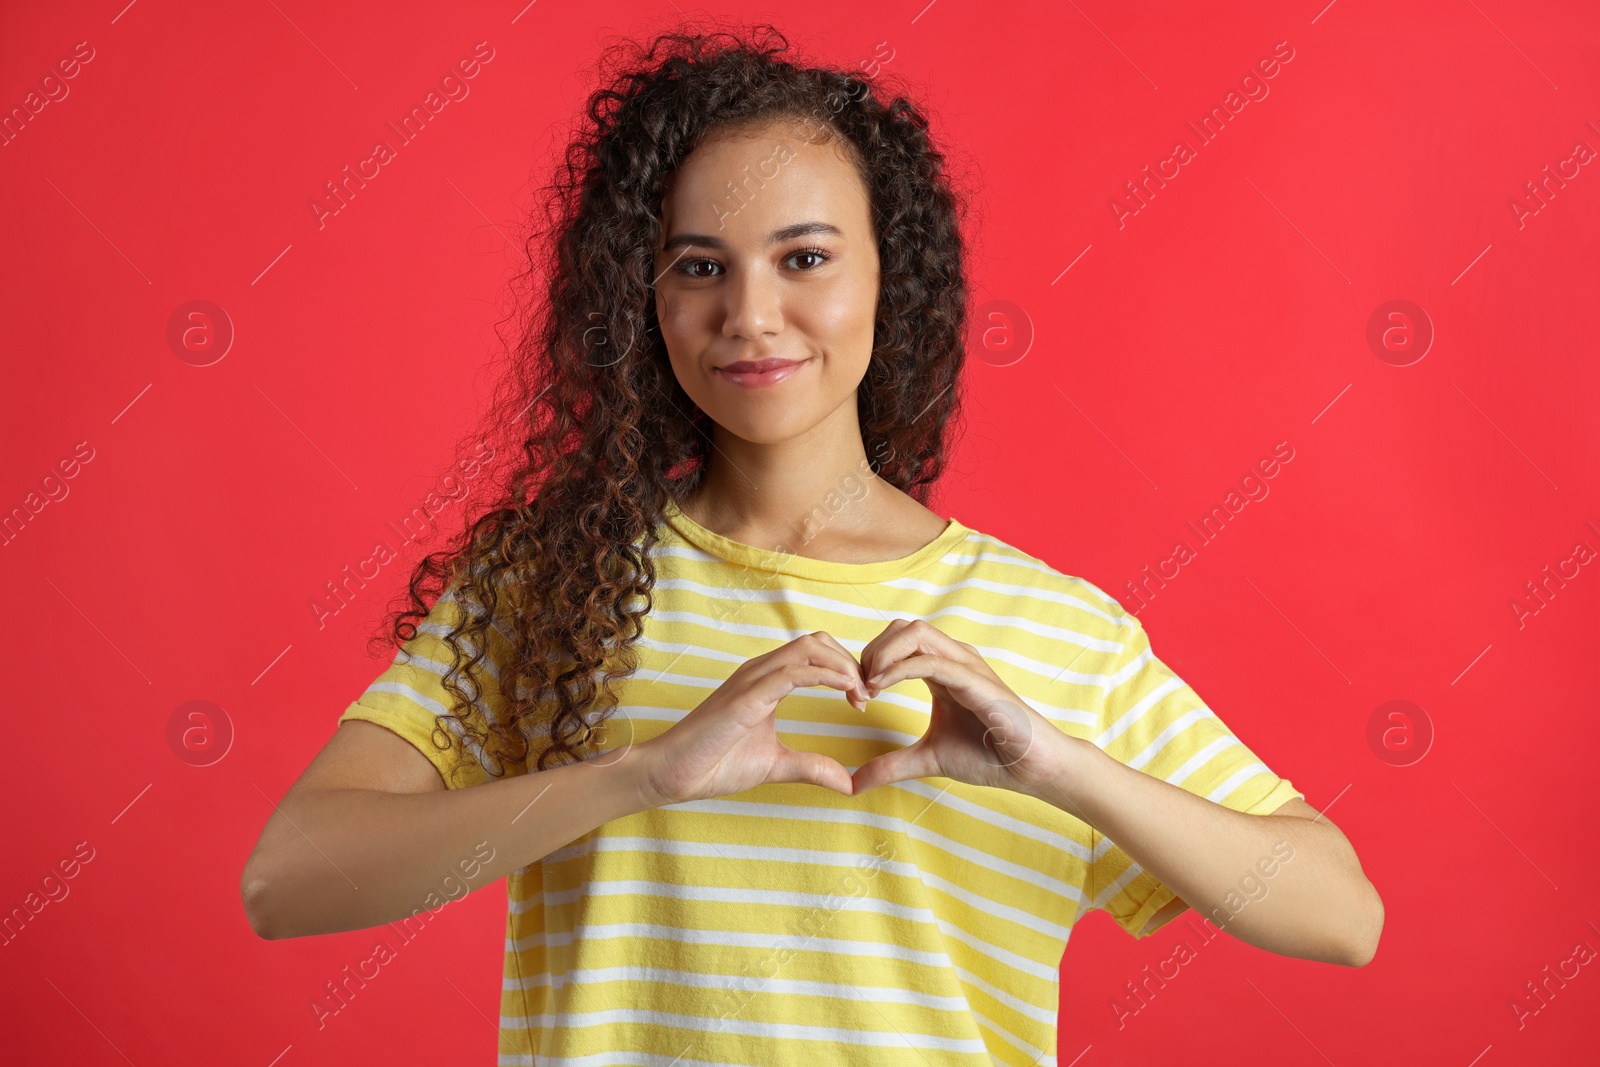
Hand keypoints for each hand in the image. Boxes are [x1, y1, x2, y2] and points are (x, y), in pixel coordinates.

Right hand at [636, 631, 871, 806]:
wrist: (673, 774)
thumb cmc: (715, 763)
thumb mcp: (777, 765)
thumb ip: (812, 767)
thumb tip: (848, 783)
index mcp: (767, 681)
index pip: (815, 653)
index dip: (846, 670)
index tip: (862, 701)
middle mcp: (760, 671)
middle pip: (818, 642)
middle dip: (850, 663)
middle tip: (867, 696)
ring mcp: (753, 680)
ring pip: (809, 649)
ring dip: (843, 666)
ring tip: (861, 694)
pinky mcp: (747, 697)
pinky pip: (793, 672)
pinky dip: (826, 676)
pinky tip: (846, 691)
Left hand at [851, 619, 1070, 798]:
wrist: (1030, 768)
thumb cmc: (989, 757)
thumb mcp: (928, 759)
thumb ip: (892, 766)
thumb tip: (853, 784)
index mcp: (942, 669)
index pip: (898, 641)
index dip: (869, 662)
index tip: (857, 697)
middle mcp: (954, 659)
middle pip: (903, 628)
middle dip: (872, 651)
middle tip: (858, 688)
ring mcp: (966, 666)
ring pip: (916, 633)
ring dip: (883, 654)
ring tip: (868, 686)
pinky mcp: (976, 681)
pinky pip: (933, 661)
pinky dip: (900, 668)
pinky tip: (881, 687)